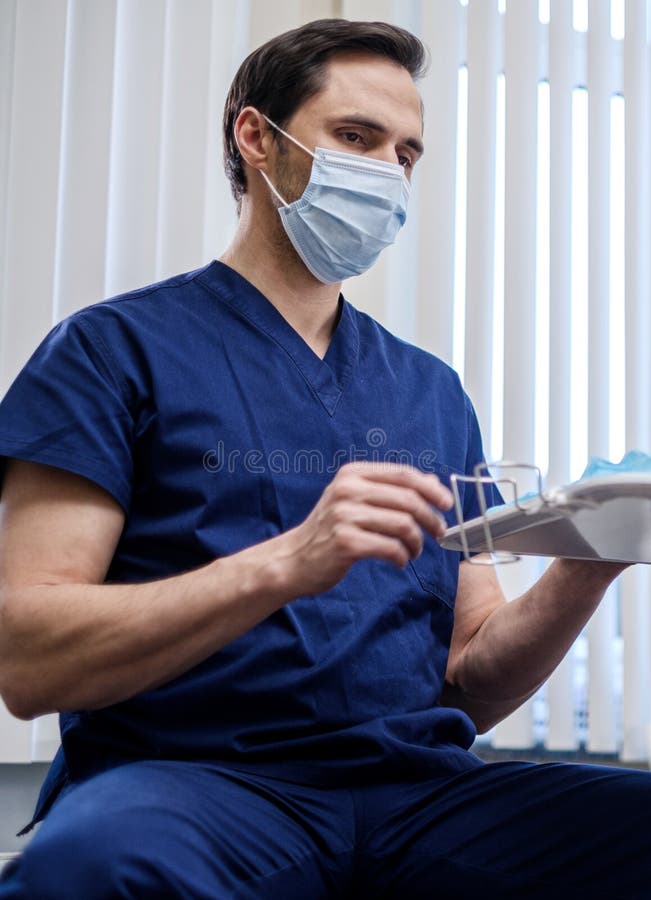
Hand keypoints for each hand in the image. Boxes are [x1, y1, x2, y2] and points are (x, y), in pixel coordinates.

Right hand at [281, 462, 452, 595]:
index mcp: (352, 474)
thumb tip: (434, 484)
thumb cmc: (330, 530)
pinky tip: (398, 560)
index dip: (431, 488)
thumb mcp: (356, 500)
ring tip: (414, 551)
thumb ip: (391, 490)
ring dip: (417, 542)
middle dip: (430, 518)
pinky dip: (402, 557)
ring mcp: (344, 516)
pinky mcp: (345, 543)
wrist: (294, 559)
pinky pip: (391, 548)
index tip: (447, 503)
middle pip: (408, 499)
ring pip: (403, 525)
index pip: (403, 474)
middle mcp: (347, 490)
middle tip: (438, 532)